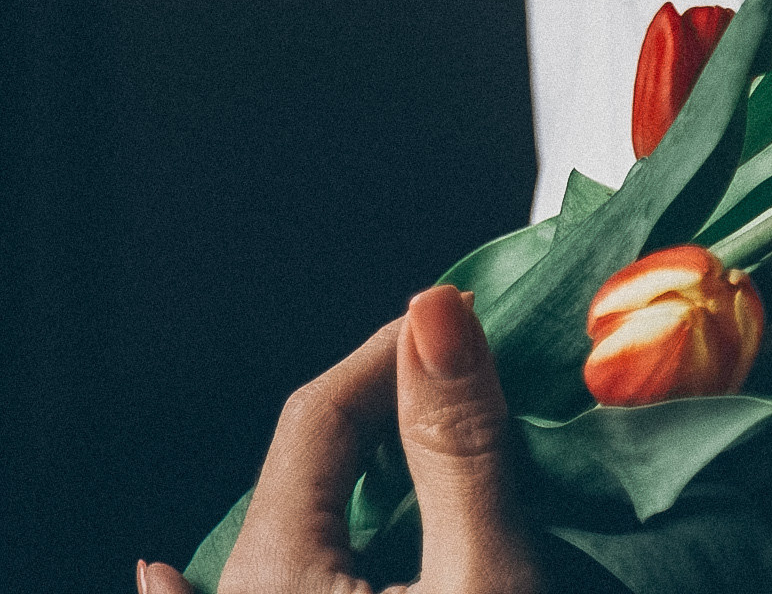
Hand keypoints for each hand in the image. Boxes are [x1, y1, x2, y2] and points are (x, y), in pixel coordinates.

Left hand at [139, 284, 545, 593]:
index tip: (472, 317)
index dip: (399, 348)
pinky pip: (278, 582)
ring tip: (452, 445)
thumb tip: (437, 307)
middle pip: (315, 464)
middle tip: (482, 379)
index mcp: (272, 573)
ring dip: (377, 477)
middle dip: (399, 409)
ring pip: (313, 522)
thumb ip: (458, 447)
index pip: (321, 410)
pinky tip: (187, 570)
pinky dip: (279, 553)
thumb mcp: (482, 577)